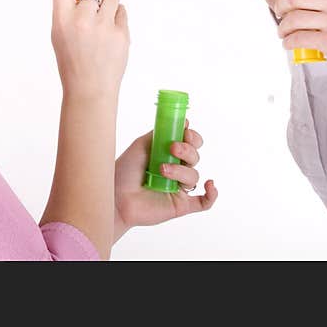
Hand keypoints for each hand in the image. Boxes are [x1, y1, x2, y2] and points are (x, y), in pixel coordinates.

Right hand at [51, 0, 129, 99]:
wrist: (90, 88)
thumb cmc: (73, 62)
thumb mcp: (60, 34)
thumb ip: (68, 10)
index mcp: (62, 20)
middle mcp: (83, 20)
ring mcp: (104, 26)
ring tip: (106, 8)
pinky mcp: (121, 34)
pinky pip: (122, 11)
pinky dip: (117, 15)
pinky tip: (110, 28)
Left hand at [113, 119, 216, 241]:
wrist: (114, 195)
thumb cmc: (124, 171)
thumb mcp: (142, 145)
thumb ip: (161, 133)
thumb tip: (183, 121)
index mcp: (169, 154)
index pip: (191, 142)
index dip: (193, 136)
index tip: (185, 131)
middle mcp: (176, 169)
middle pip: (195, 157)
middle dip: (188, 150)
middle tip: (172, 147)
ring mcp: (179, 188)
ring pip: (194, 175)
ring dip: (181, 171)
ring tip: (162, 170)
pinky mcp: (180, 205)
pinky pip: (204, 202)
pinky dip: (212, 194)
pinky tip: (210, 185)